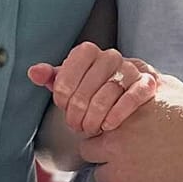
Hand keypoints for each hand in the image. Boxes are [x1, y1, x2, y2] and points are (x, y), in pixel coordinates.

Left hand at [28, 42, 159, 135]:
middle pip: (90, 81)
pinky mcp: (148, 83)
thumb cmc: (94, 92)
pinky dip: (118, 113)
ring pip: (110, 90)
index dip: (64, 89)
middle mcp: (111, 56)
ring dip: (96, 115)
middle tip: (76, 126)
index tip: (63, 106)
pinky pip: (134, 95)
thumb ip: (54, 78)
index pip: (72, 65)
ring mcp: (132, 69)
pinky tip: (109, 126)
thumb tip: (34, 72)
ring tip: (91, 129)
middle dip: (79, 108)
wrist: (131, 98)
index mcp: (89, 52)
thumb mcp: (72, 85)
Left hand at [77, 76, 182, 181]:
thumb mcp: (168, 88)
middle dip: (106, 152)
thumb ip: (140, 80)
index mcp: (119, 119)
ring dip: (119, 174)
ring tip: (145, 168)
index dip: (104, 129)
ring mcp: (123, 176)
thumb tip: (126, 67)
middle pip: (90, 152)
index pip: (90, 124)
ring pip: (104, 177)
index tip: (120, 133)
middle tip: (130, 151)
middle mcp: (115, 147)